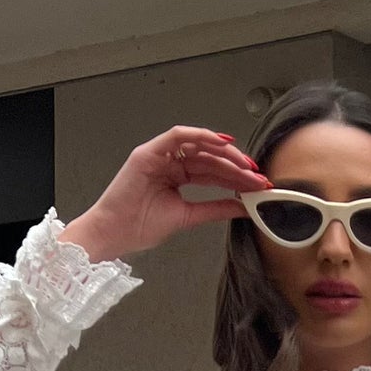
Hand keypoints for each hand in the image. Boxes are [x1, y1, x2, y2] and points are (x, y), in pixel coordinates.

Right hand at [57, 125, 271, 263]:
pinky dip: (200, 137)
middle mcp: (169, 162)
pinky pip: (178, 136)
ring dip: (224, 153)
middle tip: (257, 175)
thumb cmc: (139, 226)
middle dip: (235, 166)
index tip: (256, 185)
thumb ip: (214, 209)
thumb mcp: (187, 217)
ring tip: (246, 165)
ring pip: (198, 145)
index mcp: (175, 176)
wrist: (113, 233)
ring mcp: (159, 155)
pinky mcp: (149, 152)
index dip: (235, 177)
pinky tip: (222, 143)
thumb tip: (241, 207)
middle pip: (209, 158)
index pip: (211, 172)